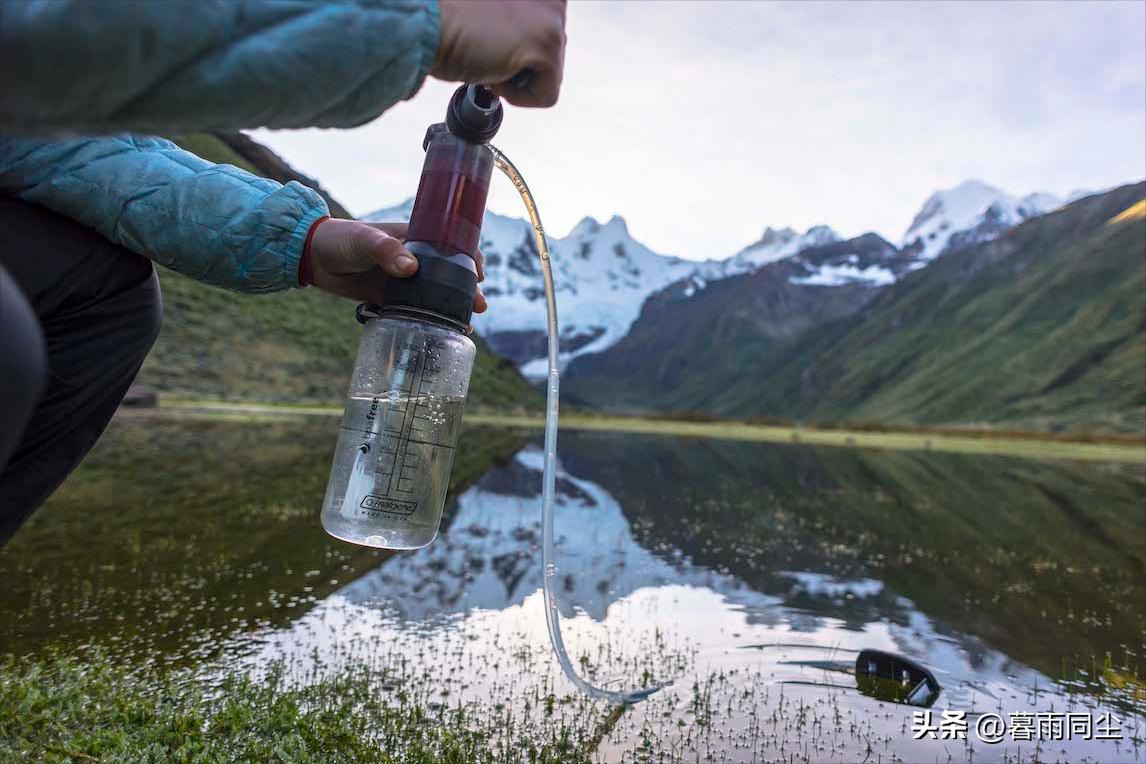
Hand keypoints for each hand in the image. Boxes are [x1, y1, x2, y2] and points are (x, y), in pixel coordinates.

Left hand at [303, 218, 486, 322]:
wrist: (310, 256)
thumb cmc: (340, 239)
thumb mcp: (365, 241)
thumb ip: (387, 251)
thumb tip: (411, 268)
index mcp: (413, 238)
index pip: (451, 245)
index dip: (470, 258)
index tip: (479, 274)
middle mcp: (413, 259)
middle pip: (449, 275)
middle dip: (468, 291)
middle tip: (479, 306)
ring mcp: (401, 280)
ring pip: (434, 295)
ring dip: (450, 309)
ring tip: (464, 325)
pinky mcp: (387, 297)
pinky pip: (412, 310)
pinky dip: (426, 321)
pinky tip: (437, 333)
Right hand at [432, 0, 566, 107]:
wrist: (427, 27)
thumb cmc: (450, 24)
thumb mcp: (499, 17)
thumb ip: (523, 25)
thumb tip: (534, 53)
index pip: (548, 38)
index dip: (517, 53)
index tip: (491, 42)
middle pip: (552, 57)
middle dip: (519, 65)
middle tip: (486, 50)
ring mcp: (553, 17)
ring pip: (550, 76)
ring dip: (516, 78)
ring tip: (488, 56)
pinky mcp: (547, 45)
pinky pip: (547, 95)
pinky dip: (518, 98)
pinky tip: (494, 72)